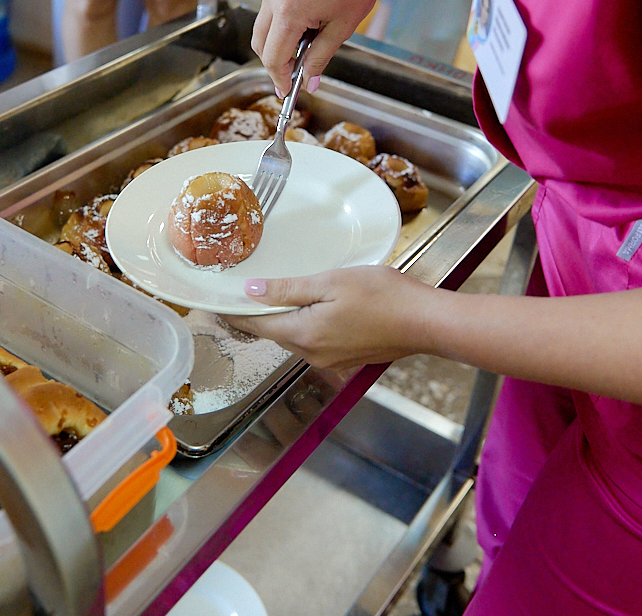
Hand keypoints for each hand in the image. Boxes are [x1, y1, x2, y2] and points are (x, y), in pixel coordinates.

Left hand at [225, 266, 434, 368]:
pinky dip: (305, 324)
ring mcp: (330, 359)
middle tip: (243, 291)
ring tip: (274, 295)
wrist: (425, 321)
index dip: (234, 312)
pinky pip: (314, 340)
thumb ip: (288, 289)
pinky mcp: (345, 357)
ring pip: (294, 336)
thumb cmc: (384, 297)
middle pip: (273, 332)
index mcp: (303, 335)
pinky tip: (312, 306)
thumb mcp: (330, 282)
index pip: (255, 325)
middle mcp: (312, 354)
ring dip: (283, 318)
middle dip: (257, 314)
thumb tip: (251, 292)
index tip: (217, 303)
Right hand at [251, 0, 394, 94]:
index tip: (289, 91)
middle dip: (275, 64)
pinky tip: (304, 30)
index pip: (273, 58)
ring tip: (304, 52)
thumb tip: (310, 82)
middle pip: (260, 45)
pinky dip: (280, 28)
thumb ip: (320, 58)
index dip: (280, 79)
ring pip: (262, 29)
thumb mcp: (341, 28)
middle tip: (295, 77)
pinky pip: (269, 12)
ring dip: (276, 46)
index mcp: (289, 12)